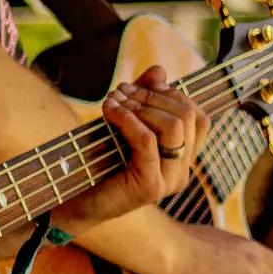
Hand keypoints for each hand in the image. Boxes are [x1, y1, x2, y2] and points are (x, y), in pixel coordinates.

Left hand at [57, 68, 208, 234]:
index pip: (198, 117)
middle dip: (152, 96)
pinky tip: (109, 111)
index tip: (138, 88)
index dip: (171, 94)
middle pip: (187, 116)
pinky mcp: (150, 187)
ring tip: (113, 101)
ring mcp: (169, 181)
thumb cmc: (97, 164)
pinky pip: (147, 140)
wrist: (74, 203)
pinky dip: (128, 119)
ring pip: (173, 126)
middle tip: (120, 91)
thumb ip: (144, 98)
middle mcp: (182, 172)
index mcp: (182, 159)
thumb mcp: (124, 124)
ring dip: (140, 105)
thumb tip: (160, 70)